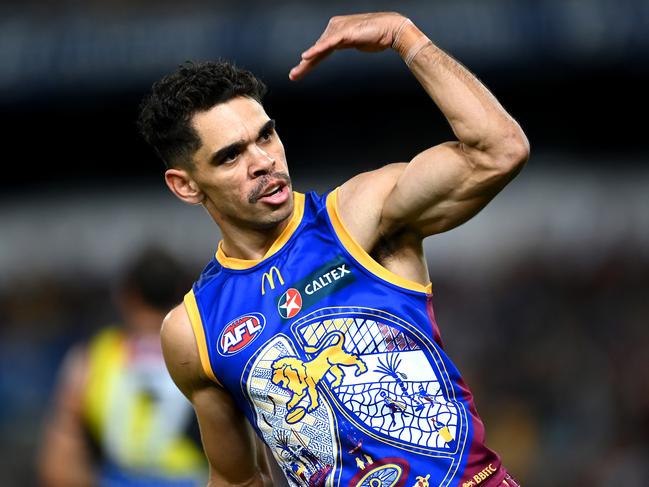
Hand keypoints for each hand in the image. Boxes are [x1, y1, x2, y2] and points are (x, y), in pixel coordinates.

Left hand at [289, 12, 406, 80]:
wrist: (390, 29)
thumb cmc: (376, 35)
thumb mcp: (354, 42)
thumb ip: (343, 43)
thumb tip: (335, 47)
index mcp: (335, 31)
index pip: (320, 49)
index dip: (309, 62)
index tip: (299, 72)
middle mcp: (334, 28)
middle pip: (317, 50)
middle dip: (305, 65)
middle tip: (293, 76)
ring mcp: (338, 30)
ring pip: (319, 48)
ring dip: (307, 62)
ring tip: (297, 72)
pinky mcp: (345, 33)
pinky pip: (328, 43)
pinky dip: (317, 50)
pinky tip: (306, 56)